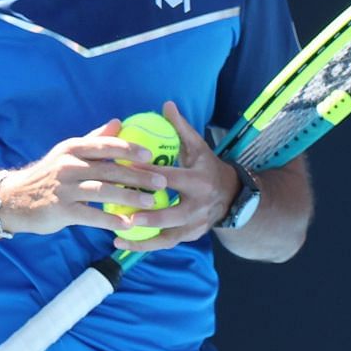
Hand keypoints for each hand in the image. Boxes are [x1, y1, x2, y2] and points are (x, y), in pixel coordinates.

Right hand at [0, 119, 171, 237]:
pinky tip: (128, 223)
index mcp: (73, 149)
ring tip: (151, 202)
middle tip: (162, 182)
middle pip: (110, 169)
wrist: (14, 199)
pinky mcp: (61, 210)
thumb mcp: (67, 153)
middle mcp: (69, 165)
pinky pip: (91, 215)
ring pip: (103, 191)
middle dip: (139, 176)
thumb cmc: (49, 175)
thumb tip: (118, 122)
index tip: (151, 155)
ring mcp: (64, 188)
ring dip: (130, 197)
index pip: (105, 145)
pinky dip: (111, 220)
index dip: (129, 149)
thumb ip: (93, 139)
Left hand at [107, 101, 237, 251]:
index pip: (170, 177)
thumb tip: (166, 105)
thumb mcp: (198, 147)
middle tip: (127, 216)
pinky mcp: (191, 236)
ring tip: (118, 237)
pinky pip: (167, 243)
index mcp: (198, 181)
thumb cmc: (208, 167)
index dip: (147, 175)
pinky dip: (146, 245)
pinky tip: (124, 243)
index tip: (124, 171)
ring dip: (144, 239)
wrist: (232, 196)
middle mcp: (199, 205)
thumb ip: (180, 128)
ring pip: (168, 236)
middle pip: (173, 214)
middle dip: (151, 217)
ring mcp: (196, 224)